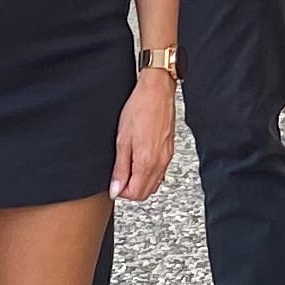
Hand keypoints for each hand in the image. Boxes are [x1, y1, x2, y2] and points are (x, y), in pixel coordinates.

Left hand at [112, 69, 179, 203]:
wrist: (157, 91)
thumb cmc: (140, 108)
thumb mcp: (122, 140)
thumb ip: (120, 168)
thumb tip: (116, 189)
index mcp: (147, 162)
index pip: (135, 194)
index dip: (121, 192)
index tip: (114, 183)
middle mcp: (160, 163)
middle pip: (146, 193)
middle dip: (131, 190)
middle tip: (119, 177)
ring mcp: (167, 157)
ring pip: (154, 184)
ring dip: (140, 182)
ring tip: (128, 167)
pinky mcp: (170, 150)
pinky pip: (160, 172)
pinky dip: (149, 173)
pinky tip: (140, 160)